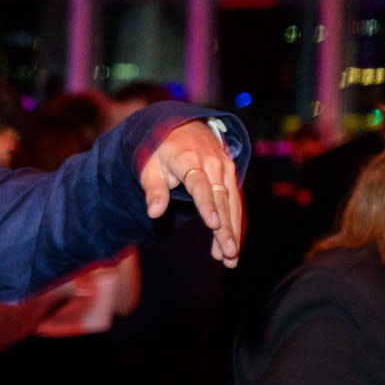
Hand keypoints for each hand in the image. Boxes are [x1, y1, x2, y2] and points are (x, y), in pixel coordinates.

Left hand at [139, 121, 243, 266]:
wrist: (181, 125)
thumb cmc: (159, 150)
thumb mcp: (149, 166)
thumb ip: (154, 189)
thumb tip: (153, 213)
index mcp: (188, 158)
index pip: (199, 185)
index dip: (206, 205)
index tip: (213, 225)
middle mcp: (212, 163)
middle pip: (221, 199)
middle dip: (226, 229)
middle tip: (228, 255)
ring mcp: (225, 168)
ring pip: (232, 203)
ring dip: (233, 231)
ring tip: (230, 258)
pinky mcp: (231, 174)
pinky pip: (235, 201)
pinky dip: (235, 223)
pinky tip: (231, 245)